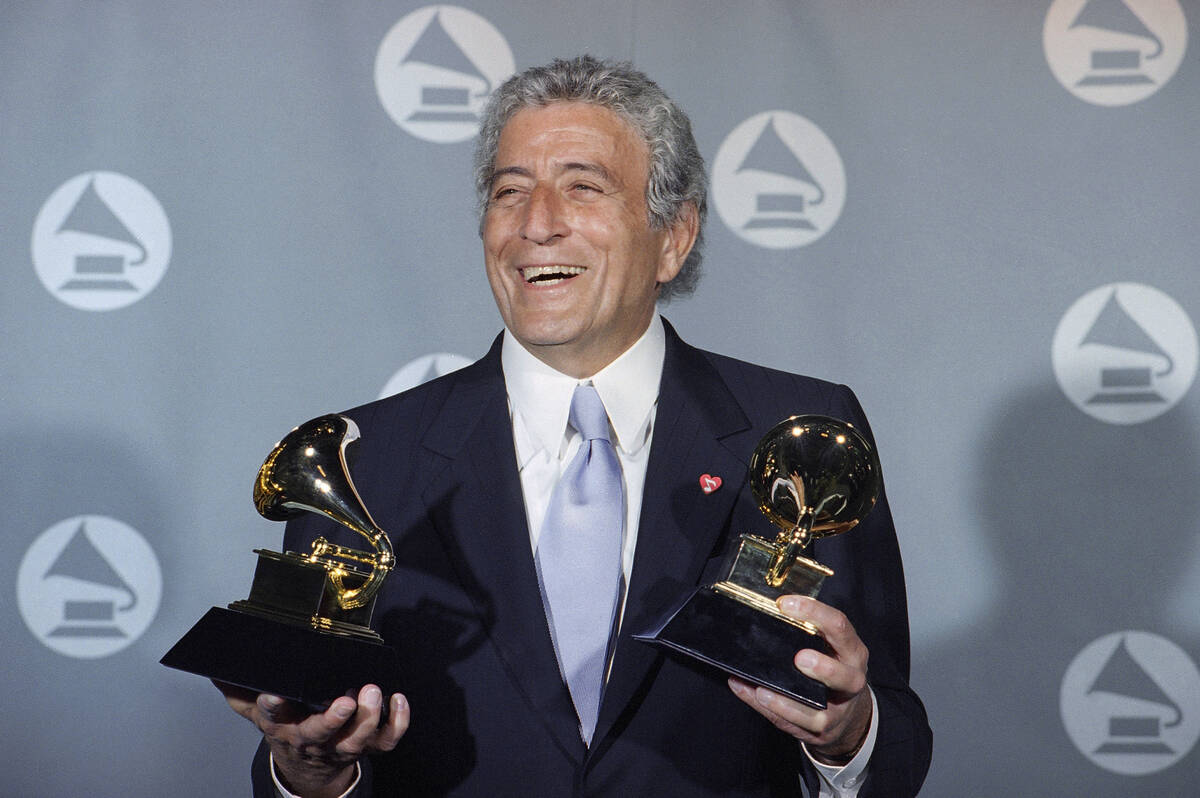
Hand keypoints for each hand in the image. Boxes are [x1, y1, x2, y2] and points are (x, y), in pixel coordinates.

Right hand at [215, 681, 408, 797]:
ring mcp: (342, 744)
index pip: (274, 715)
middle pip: (321, 734)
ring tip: (373, 692)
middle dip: (333, 719)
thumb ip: (241, 693)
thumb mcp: (260, 714)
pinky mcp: (368, 746)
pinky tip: (398, 700)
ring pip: (356, 739)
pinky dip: (397, 723)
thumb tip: (216, 672)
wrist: (309, 769)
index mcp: (284, 726)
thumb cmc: (289, 730)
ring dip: (368, 718)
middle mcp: (313, 739)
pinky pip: (386, 740)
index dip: (274, 706)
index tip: (274, 693)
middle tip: (346, 698)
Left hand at [728, 595, 871, 763]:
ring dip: (787, 702)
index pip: (839, 626)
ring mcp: (838, 709)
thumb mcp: (830, 648)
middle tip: (798, 658)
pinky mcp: (822, 730)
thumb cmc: (832, 671)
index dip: (814, 613)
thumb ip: (806, 631)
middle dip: (822, 668)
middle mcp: (851, 679)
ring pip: (818, 711)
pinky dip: (772, 711)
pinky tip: (754, 697)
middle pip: (843, 676)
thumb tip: (761, 615)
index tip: (784, 604)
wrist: (850, 715)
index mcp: (852, 651)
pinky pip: (795, 724)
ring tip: (763, 691)